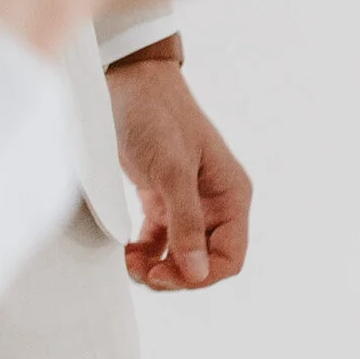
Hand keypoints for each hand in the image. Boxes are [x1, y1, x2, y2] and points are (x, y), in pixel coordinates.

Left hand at [108, 52, 252, 288]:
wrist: (129, 83)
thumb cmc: (157, 117)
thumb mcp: (171, 172)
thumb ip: (186, 223)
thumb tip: (197, 272)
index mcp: (231, 196)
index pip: (230, 256)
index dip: (202, 275)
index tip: (168, 275)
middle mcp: (215, 203)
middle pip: (205, 261)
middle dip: (176, 274)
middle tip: (144, 272)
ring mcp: (189, 202)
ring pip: (181, 255)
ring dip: (158, 267)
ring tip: (132, 263)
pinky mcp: (163, 199)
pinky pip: (160, 240)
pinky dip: (146, 252)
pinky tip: (128, 251)